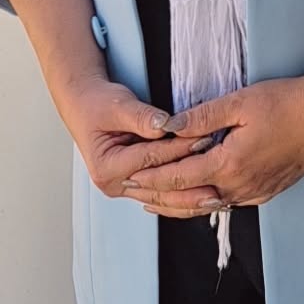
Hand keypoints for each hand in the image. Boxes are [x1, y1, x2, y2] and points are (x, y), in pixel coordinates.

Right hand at [59, 75, 223, 215]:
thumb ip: (142, 116)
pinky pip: (161, 193)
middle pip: (157, 188)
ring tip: (215, 198)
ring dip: (188, 198)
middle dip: (189, 186)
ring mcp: (124, 187)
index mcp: (106, 167)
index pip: (150, 158)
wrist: (86, 106)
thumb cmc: (98, 104)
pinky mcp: (136, 184)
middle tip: (217, 183)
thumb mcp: (118, 105)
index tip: (203, 139)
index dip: (178, 148)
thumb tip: (165, 124)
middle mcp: (114, 183)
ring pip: (161, 198)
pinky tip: (202, 195)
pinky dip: (181, 195)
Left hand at [118, 65, 303, 214]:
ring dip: (177, 206)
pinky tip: (195, 198)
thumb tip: (167, 126)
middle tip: (130, 192)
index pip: (178, 177)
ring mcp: (253, 193)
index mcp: (228, 164)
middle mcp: (238, 187)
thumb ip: (201, 117)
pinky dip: (202, 204)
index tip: (128, 176)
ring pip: (205, 207)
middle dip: (156, 196)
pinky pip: (225, 204)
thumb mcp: (239, 102)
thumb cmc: (285, 103)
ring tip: (153, 202)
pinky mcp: (264, 193)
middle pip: (187, 200)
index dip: (151, 178)